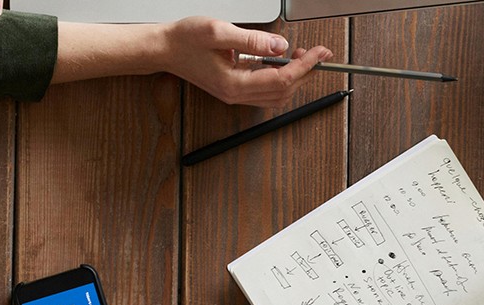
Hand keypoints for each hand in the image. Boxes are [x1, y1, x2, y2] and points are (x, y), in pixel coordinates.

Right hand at [159, 18, 330, 107]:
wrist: (164, 49)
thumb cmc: (185, 40)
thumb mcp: (218, 31)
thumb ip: (251, 39)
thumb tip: (280, 45)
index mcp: (234, 84)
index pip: (282, 79)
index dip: (305, 66)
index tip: (319, 53)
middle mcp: (237, 95)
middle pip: (284, 91)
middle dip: (305, 72)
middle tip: (318, 53)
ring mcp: (236, 95)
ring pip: (278, 95)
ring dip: (295, 78)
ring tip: (302, 56)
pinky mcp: (235, 90)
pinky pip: (267, 91)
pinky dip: (282, 79)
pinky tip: (283, 61)